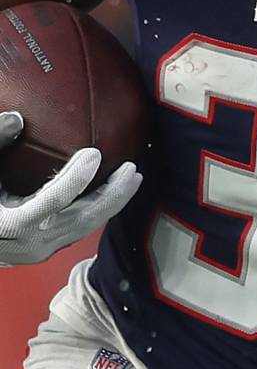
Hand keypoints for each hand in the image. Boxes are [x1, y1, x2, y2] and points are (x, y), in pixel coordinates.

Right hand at [0, 111, 141, 266]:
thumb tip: (17, 118)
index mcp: (9, 224)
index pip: (50, 202)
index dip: (74, 179)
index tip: (95, 153)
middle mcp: (28, 243)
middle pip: (79, 220)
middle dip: (110, 196)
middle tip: (131, 169)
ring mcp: (39, 251)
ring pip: (84, 227)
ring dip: (111, 203)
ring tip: (132, 177)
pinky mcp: (46, 249)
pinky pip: (79, 229)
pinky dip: (99, 210)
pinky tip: (114, 191)